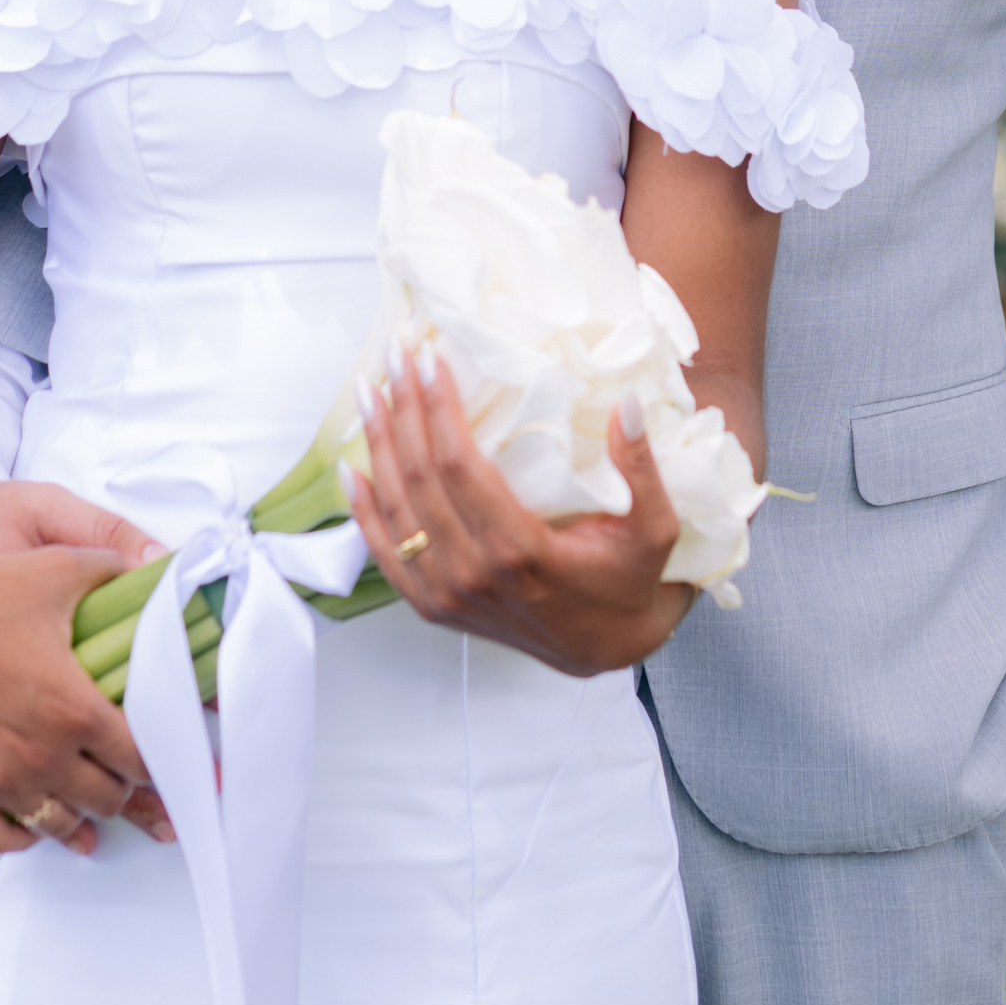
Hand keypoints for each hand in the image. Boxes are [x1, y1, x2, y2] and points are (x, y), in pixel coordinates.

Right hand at [0, 476, 177, 843]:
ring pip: (62, 824)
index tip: (184, 766)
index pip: (141, 758)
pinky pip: (5, 838)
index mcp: (75, 708)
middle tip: (144, 790)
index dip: (167, 761)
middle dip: (131, 792)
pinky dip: (29, 836)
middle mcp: (42, 756)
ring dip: (86, 821)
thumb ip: (116, 571)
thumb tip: (158, 564)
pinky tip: (41, 828)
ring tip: (99, 820)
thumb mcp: (60, 568)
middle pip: (108, 798)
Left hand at [348, 354, 691, 677]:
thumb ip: (641, 466)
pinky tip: (352, 469)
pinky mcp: (435, 607)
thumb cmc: (629, 581)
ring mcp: (448, 596)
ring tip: (369, 393)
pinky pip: (386, 555)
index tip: (431, 359)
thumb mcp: (653, 527)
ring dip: (378, 446)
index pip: (460, 467)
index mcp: (521, 552)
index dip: (438, 409)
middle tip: (396, 357)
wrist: (607, 647)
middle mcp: (474, 575)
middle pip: (420, 480)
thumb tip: (627, 401)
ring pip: (397, 511)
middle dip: (403, 411)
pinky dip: (364, 511)